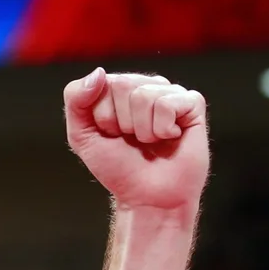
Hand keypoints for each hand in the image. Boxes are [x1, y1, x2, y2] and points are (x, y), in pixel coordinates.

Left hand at [63, 69, 208, 211]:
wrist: (148, 197)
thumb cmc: (118, 168)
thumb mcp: (82, 136)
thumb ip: (76, 100)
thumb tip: (99, 73)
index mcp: (119, 90)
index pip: (102, 83)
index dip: (102, 117)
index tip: (111, 136)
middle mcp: (145, 86)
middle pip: (123, 85)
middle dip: (121, 122)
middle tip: (132, 140)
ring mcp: (170, 93)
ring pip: (145, 95)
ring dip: (143, 130)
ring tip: (151, 142)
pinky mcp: (192, 103)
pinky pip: (169, 103)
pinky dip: (163, 129)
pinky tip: (170, 137)